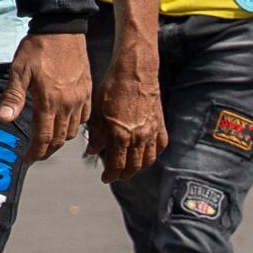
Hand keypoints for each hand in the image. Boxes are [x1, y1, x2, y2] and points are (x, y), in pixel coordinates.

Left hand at [1, 27, 90, 159]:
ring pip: (73, 130)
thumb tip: (4, 119)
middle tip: (38, 155)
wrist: (62, 30)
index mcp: (50, 101)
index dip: (37, 152)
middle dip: (48, 150)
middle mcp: (69, 104)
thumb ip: (13, 97)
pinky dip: (76, 127)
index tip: (29, 160)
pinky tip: (66, 125)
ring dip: (61, 140)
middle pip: (60, 138)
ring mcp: (81, 98)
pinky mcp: (88, 91)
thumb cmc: (37, 49)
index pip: (44, 137)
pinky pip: (85, 117)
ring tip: (49, 142)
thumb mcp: (19, 71)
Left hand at [86, 62, 165, 181]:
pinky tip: (148, 155)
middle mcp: (138, 137)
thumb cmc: (112, 88)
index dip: (111, 175)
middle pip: (133, 166)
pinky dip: (154, 154)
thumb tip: (92, 151)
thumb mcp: (97, 112)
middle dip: (124, 174)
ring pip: (148, 160)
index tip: (105, 178)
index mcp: (120, 135)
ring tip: (130, 169)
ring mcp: (151, 132)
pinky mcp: (160, 124)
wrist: (135, 73)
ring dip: (139, 168)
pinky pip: (160, 146)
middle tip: (116, 176)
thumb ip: (96, 135)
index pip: (116, 165)